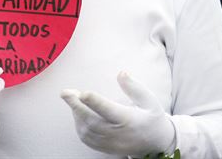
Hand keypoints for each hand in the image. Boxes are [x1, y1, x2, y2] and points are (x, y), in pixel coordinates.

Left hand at [61, 71, 175, 157]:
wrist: (157, 144)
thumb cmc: (151, 117)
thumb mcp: (149, 100)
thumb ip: (134, 87)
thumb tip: (121, 73)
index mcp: (129, 120)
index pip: (109, 110)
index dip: (95, 102)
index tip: (83, 93)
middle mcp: (118, 134)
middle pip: (93, 122)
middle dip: (76, 106)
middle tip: (65, 93)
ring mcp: (111, 143)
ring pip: (88, 131)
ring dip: (77, 115)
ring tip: (72, 99)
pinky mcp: (106, 149)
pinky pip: (88, 139)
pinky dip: (79, 126)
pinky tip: (77, 113)